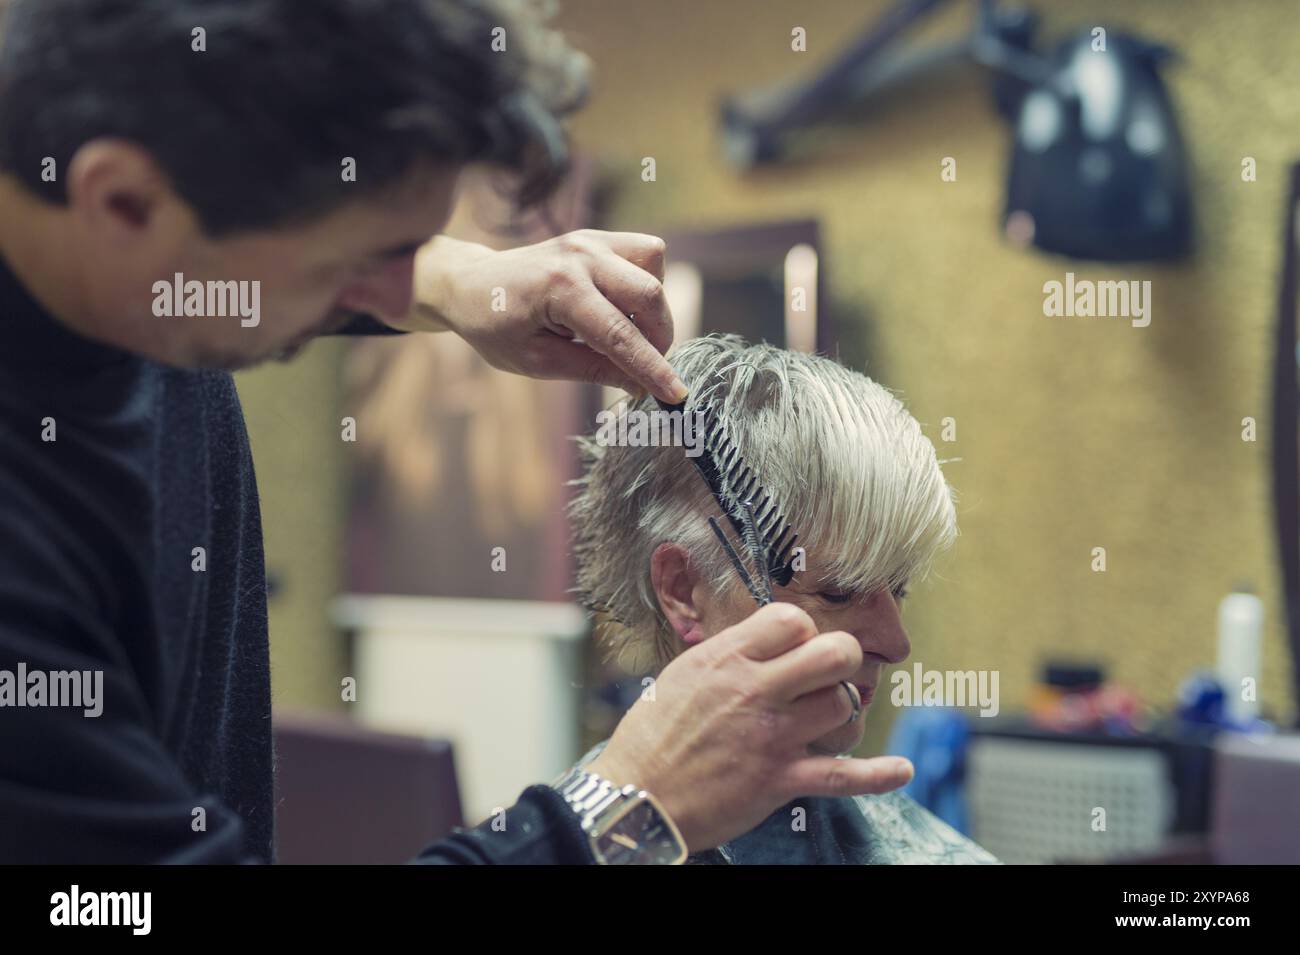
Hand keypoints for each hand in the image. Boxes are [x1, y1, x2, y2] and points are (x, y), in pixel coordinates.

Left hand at [410, 231, 687, 401]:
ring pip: (654, 270)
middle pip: (648, 295)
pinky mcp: (597, 238)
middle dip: (658, 339)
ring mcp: (590, 241)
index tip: (677, 395)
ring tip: (625, 333)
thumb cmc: (496, 328)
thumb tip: (640, 385)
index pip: (619, 335)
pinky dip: (646, 284)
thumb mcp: (536, 362)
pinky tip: (621, 307)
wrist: (471, 285)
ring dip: (653, 310)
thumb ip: (591, 370)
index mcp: (559, 289)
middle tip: (643, 368)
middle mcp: (580, 257)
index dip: (652, 368)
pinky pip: (646, 254)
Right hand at [586, 603, 915, 852]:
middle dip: (843, 658)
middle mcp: (755, 691)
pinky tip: (900, 769)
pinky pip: (843, 775)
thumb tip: (767, 641)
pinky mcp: (779, 780)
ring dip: (845, 713)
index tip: (797, 647)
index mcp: (728, 659)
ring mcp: (772, 737)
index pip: (792, 620)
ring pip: (843, 707)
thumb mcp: (684, 675)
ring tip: (831, 719)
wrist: (638, 798)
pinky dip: (878, 775)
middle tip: (833, 672)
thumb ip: (731, 655)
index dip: (804, 631)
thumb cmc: (653, 735)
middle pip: (833, 655)